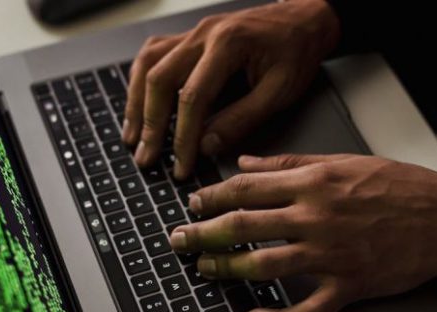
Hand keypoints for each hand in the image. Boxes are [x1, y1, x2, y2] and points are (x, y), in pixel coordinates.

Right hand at [123, 0, 340, 178]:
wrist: (304, 20)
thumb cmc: (296, 51)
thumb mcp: (280, 91)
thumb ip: (243, 119)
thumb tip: (207, 146)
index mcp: (228, 44)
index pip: (193, 96)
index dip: (183, 136)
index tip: (181, 165)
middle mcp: (203, 34)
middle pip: (159, 78)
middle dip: (150, 124)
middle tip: (146, 157)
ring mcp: (193, 33)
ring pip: (148, 64)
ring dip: (136, 102)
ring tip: (133, 137)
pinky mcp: (190, 38)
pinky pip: (154, 55)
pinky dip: (141, 81)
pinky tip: (138, 103)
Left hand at [168, 154, 436, 311]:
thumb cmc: (400, 187)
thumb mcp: (344, 160)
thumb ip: (290, 162)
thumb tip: (247, 163)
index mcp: (314, 182)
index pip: (246, 188)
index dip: (211, 197)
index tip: (193, 203)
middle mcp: (316, 217)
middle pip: (243, 226)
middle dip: (203, 233)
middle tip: (180, 239)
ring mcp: (330, 255)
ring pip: (264, 266)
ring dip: (227, 270)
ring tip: (204, 270)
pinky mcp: (347, 286)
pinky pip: (305, 311)